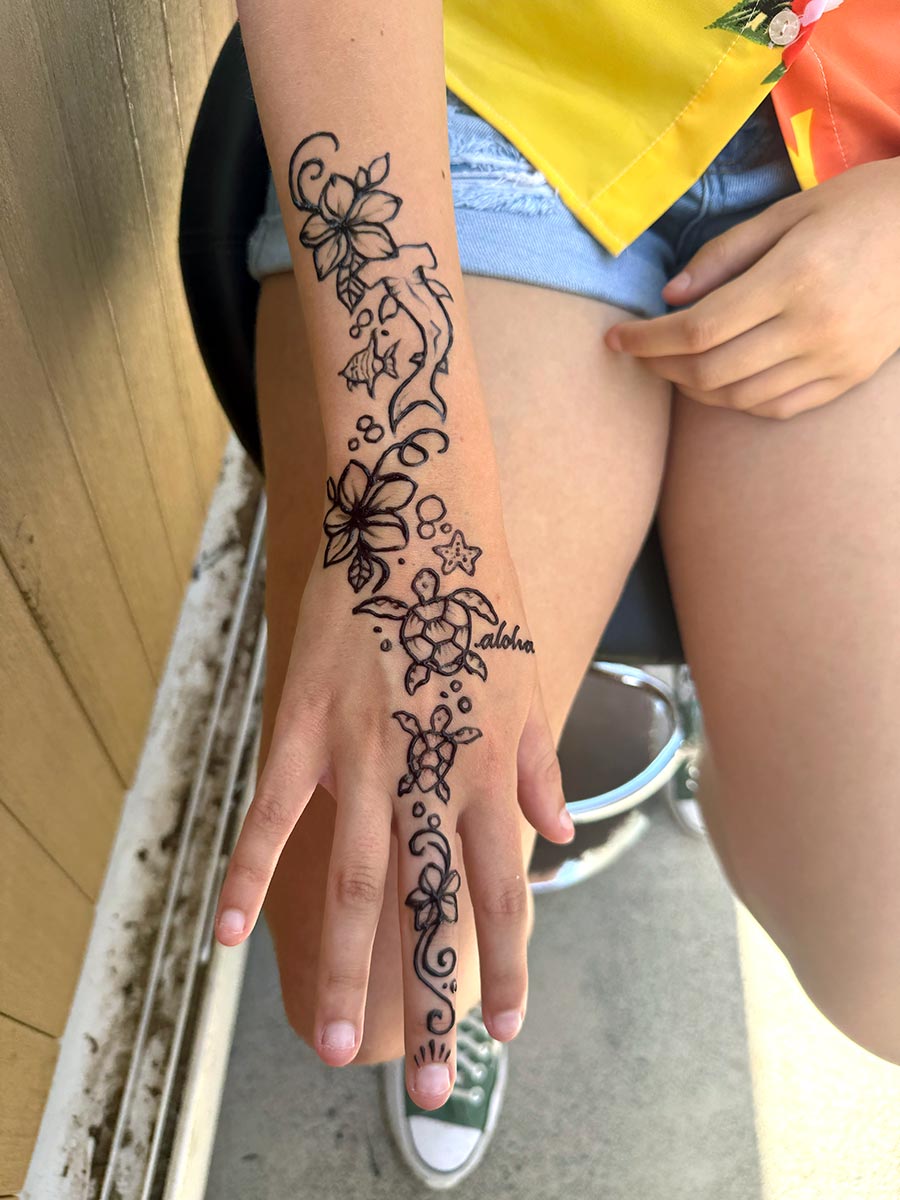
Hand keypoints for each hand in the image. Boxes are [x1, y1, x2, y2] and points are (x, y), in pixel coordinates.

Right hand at [214, 521, 571, 1107]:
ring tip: (337, 1043)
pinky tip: (230, 937)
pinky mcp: (302, 724)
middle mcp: (430, 771)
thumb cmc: (476, 596)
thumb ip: (541, 764)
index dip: (507, 965)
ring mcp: (362, 751)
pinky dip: (251, 874)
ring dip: (346, 967)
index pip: (503, 889)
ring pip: (356, 879)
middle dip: (433, 1000)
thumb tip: (562, 834)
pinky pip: (273, 813)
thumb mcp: (528, 678)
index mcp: (490, 764)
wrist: (413, 516)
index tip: (506, 1029)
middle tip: (430, 1086)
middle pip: (432, 906)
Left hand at [605, 157, 899, 419]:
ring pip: (738, 397)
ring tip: (672, 365)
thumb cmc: (857, 208)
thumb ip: (724, 256)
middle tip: (638, 353)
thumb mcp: (787, 212)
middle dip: (660, 366)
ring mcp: (833, 360)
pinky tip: (718, 381)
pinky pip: (776, 407)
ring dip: (692, 388)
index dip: (647, 340)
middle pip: (710, 371)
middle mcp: (812, 328)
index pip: (697, 329)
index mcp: (793, 278)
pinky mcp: (847, 378)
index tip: (615, 338)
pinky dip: (736, 401)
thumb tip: (668, 298)